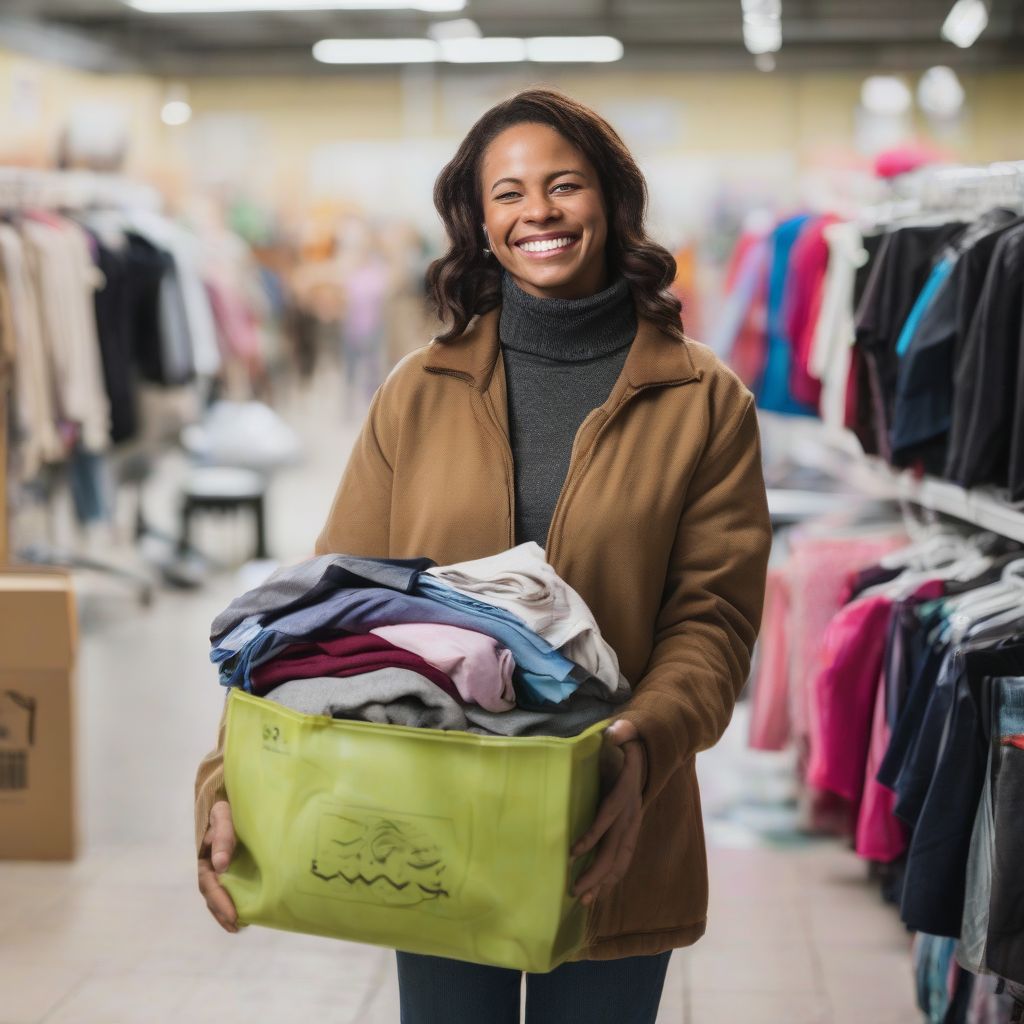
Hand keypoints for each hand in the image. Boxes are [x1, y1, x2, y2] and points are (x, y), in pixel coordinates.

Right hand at [197, 800, 238, 932]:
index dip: (218, 900)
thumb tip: (220, 865)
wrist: (241, 801)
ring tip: (238, 926)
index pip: (207, 883)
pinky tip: (246, 914)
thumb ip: (223, 836)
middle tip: (235, 925)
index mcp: (205, 856)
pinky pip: (234, 888)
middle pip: (212, 894)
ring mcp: (223, 869)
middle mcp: (212, 866)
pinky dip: (237, 902)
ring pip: (221, 894)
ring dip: (226, 912)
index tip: (231, 914)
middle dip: (222, 911)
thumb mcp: (224, 816)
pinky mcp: (237, 868)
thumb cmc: (230, 807)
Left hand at [571, 719, 645, 906]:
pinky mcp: (630, 833)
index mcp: (625, 793)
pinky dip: (610, 878)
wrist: (648, 757)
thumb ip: (622, 733)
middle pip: (614, 849)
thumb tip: (615, 732)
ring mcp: (632, 826)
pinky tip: (596, 894)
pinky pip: (622, 860)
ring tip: (584, 901)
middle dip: (596, 873)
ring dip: (602, 882)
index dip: (593, 835)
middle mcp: (631, 814)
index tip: (573, 852)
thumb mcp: (626, 735)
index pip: (608, 817)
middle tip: (575, 891)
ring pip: (619, 860)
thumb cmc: (627, 747)